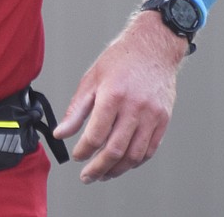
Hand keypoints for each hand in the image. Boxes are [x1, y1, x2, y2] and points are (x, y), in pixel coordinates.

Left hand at [52, 10, 186, 182]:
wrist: (153, 47)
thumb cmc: (119, 61)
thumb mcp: (91, 79)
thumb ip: (76, 110)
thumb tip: (60, 134)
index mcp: (113, 96)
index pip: (96, 135)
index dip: (83, 151)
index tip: (76, 156)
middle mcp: (134, 108)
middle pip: (115, 150)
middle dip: (98, 168)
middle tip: (87, 176)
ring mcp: (152, 115)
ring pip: (134, 155)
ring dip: (117, 170)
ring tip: (104, 174)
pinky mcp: (164, 120)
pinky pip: (149, 149)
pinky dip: (135, 161)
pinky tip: (123, 163)